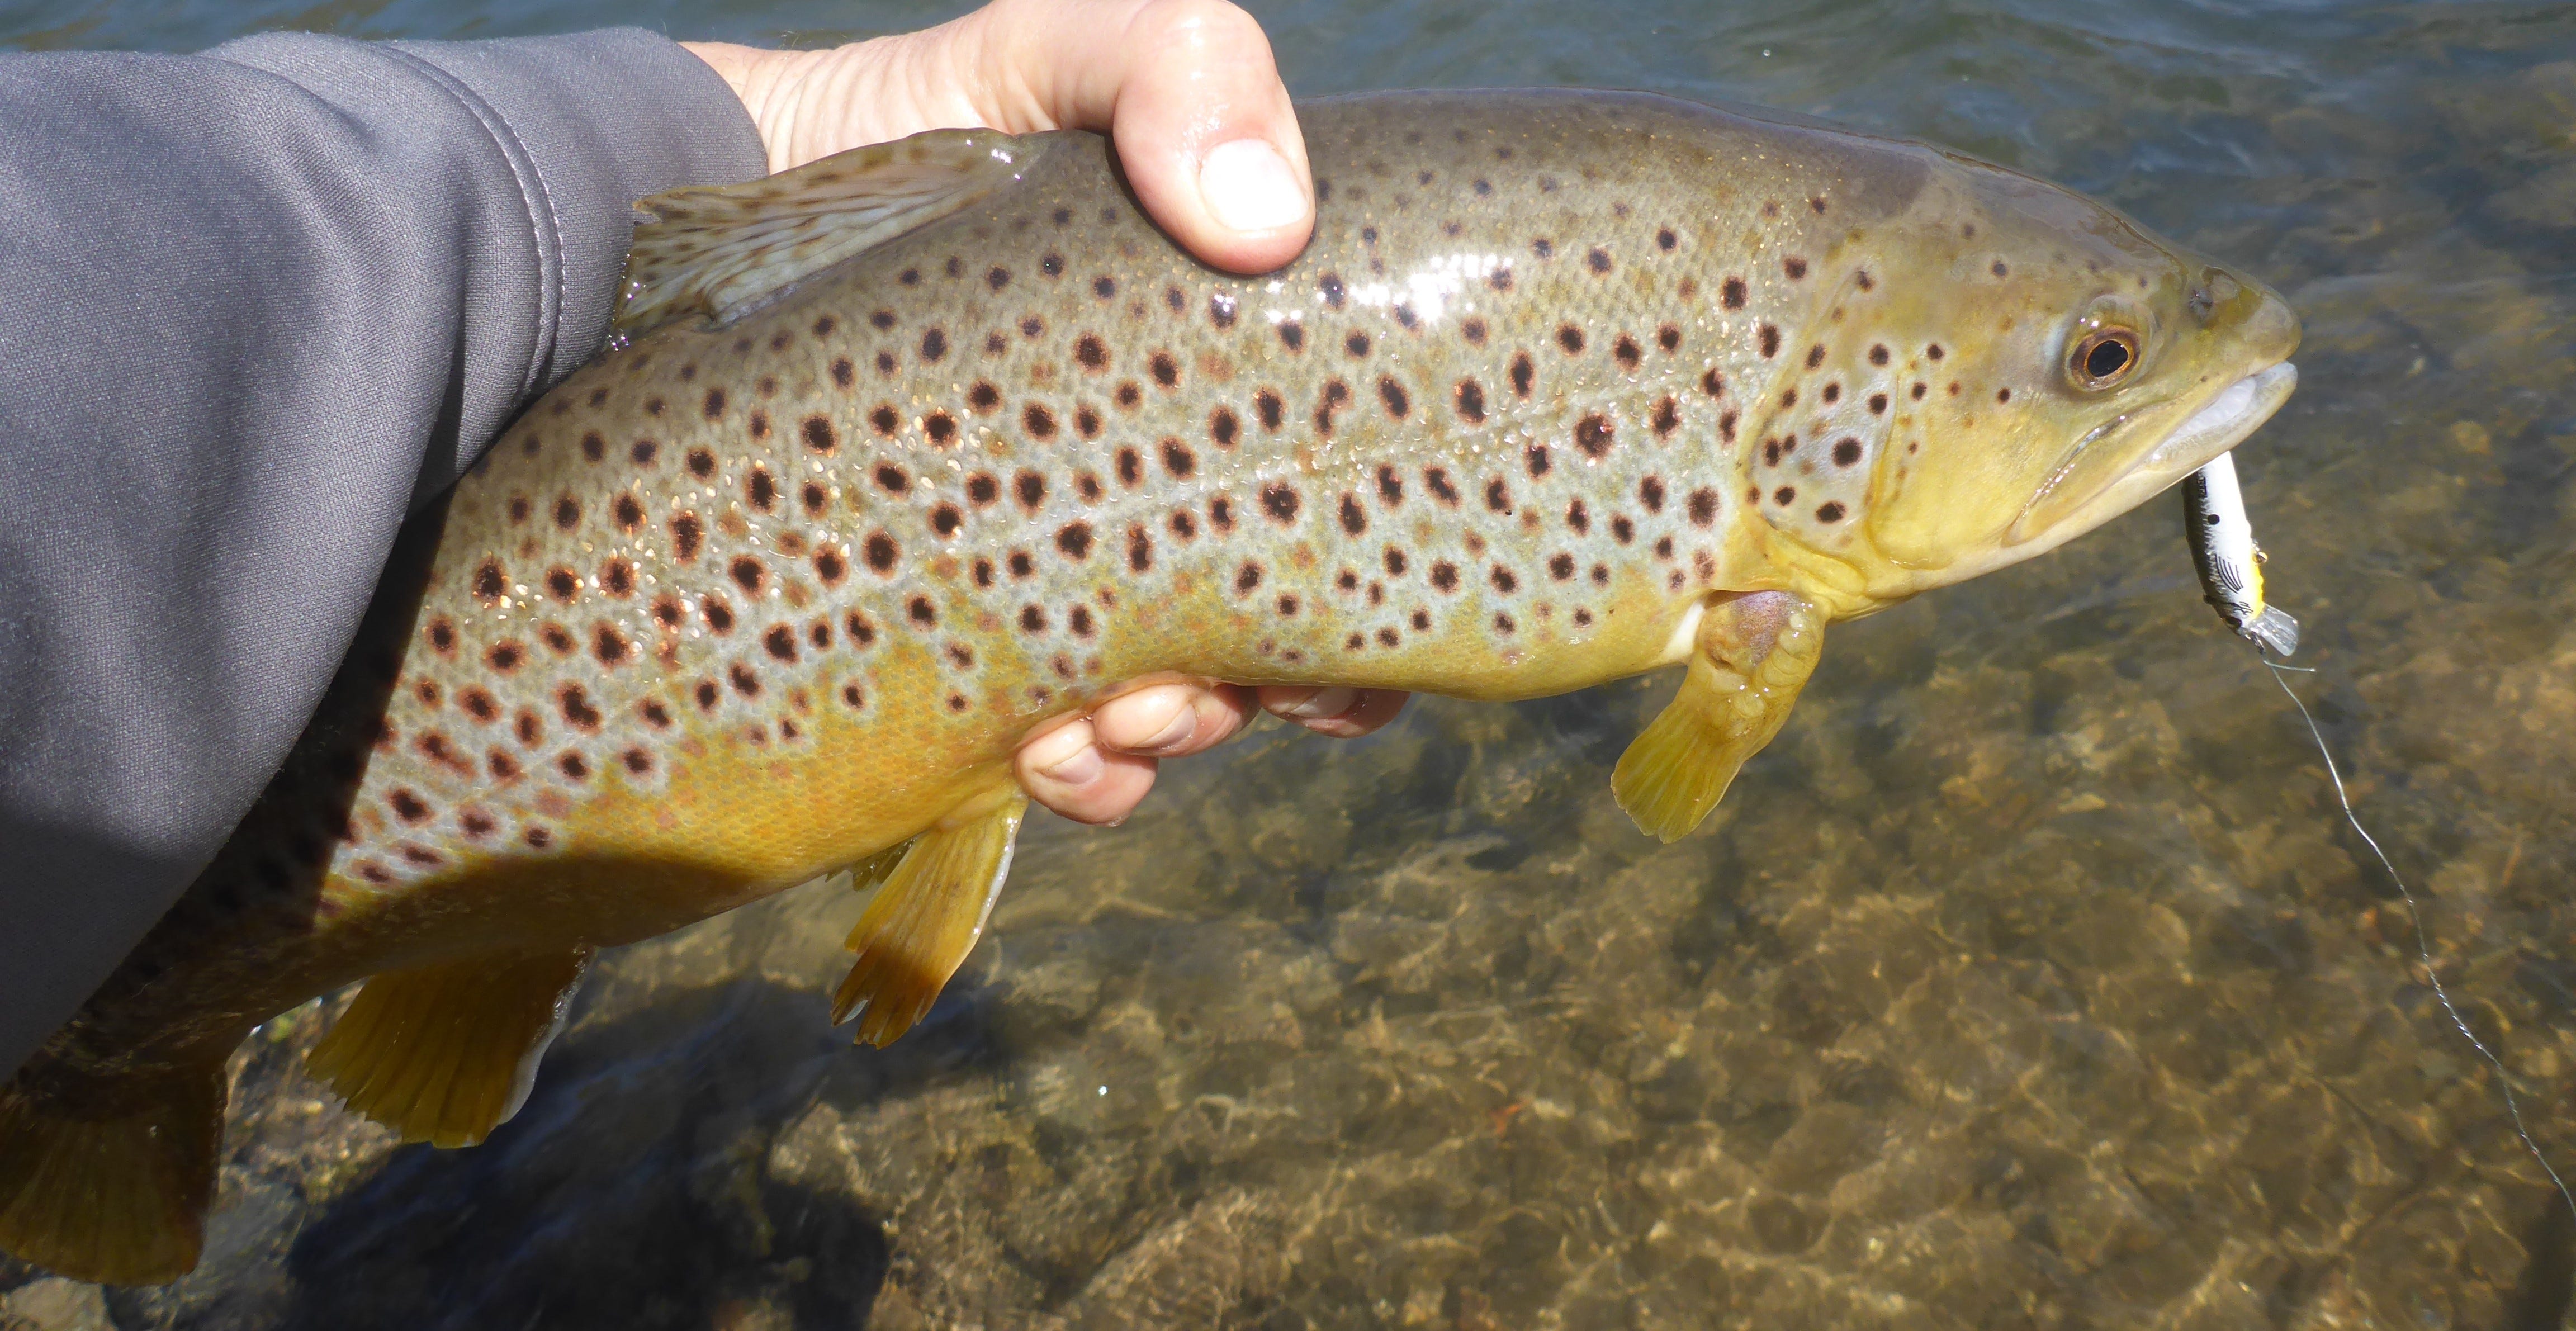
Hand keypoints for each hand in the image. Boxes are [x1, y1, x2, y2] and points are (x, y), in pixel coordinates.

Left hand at [683, 1, 1409, 824]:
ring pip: (1180, 715)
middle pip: (1283, 642)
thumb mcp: (1059, 52)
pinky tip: (1047, 750)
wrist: (721, 202)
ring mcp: (1062, 576)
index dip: (1383, 602)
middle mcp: (1165, 493)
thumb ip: (1179, 61)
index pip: (1359, 519)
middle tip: (1195, 676)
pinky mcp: (959, 640)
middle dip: (1265, 688)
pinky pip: (1059, 755)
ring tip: (1111, 712)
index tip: (1345, 635)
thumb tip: (1264, 220)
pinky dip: (1083, 774)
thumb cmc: (916, 125)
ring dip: (1175, 737)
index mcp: (1232, 388)